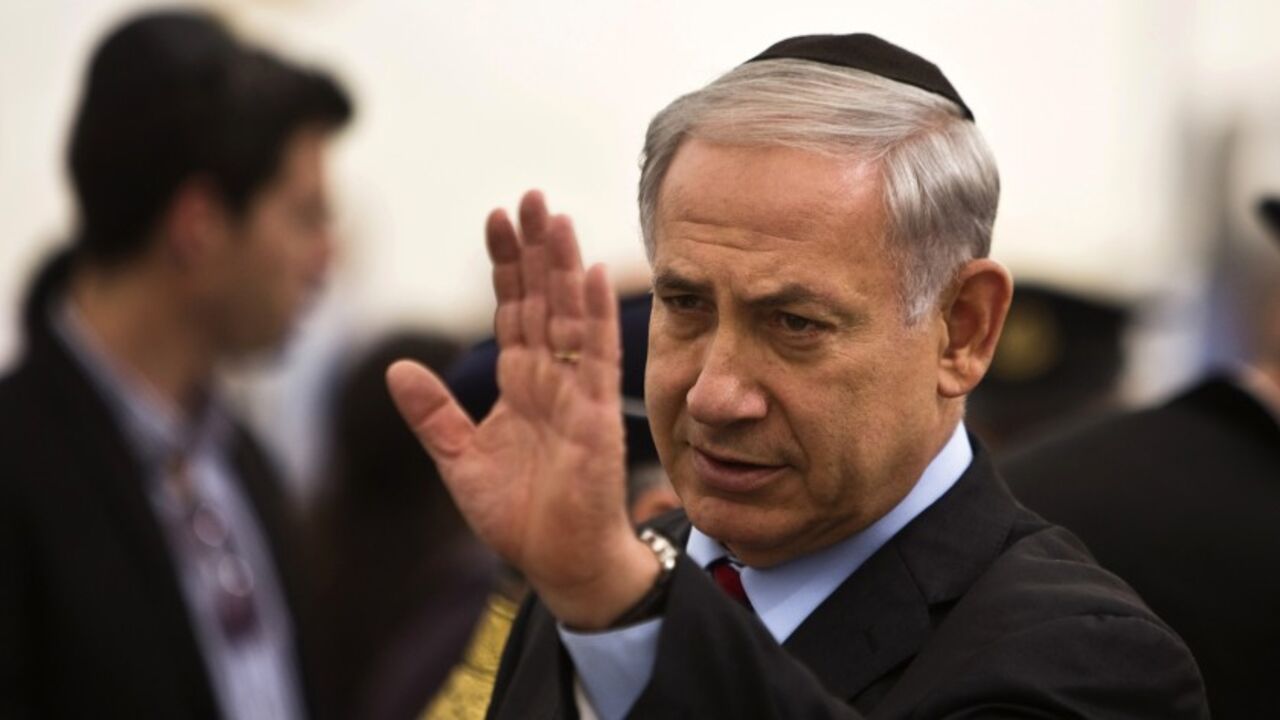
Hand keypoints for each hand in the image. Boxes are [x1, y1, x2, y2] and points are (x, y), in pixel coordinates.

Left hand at [387, 191, 657, 628]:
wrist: (558, 562)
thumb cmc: (518, 514)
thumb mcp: (458, 460)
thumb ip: (432, 414)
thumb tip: (395, 367)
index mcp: (518, 384)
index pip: (512, 311)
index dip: (505, 266)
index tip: (496, 218)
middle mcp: (550, 378)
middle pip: (543, 300)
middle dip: (536, 250)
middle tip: (531, 196)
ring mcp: (576, 393)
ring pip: (571, 317)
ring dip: (565, 268)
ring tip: (557, 220)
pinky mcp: (596, 416)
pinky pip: (597, 358)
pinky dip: (596, 316)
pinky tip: (592, 275)